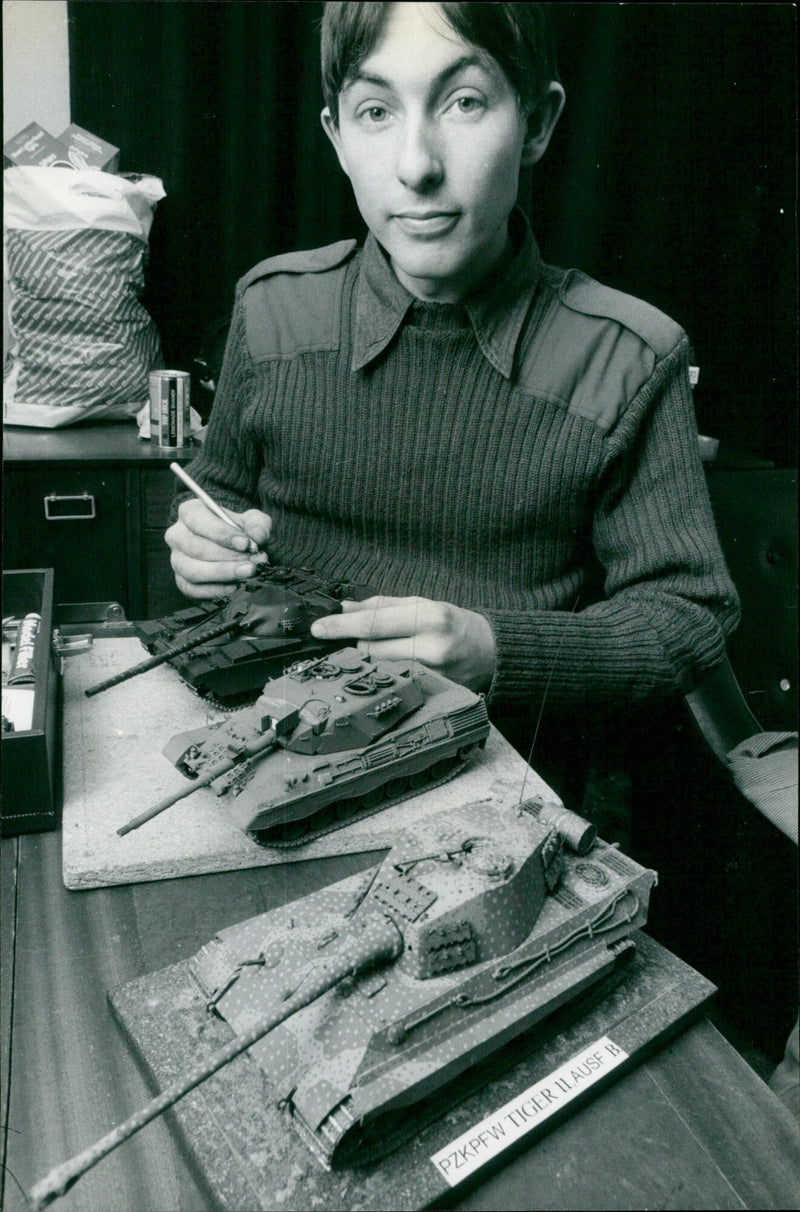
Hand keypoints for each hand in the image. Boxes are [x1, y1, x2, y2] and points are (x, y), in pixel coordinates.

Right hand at [165, 498, 271, 598]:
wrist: (235, 550)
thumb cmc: (238, 531)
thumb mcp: (251, 521)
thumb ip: (257, 524)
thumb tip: (257, 537)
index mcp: (189, 512)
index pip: (197, 520)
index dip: (221, 533)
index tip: (245, 544)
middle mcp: (177, 536)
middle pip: (196, 548)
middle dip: (228, 557)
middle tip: (252, 562)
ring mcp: (177, 560)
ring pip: (192, 571)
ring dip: (223, 574)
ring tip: (248, 573)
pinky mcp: (182, 582)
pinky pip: (193, 589)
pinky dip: (216, 590)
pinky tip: (235, 586)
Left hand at [310, 595, 495, 691]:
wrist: (492, 653)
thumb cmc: (455, 624)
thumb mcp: (423, 604)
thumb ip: (382, 605)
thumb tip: (345, 607)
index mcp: (429, 617)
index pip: (373, 623)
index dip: (341, 626)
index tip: (318, 628)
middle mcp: (431, 647)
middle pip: (371, 648)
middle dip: (358, 642)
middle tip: (358, 638)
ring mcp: (432, 675)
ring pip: (379, 667)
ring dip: (372, 659)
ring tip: (389, 651)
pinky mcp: (431, 693)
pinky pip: (394, 682)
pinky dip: (387, 674)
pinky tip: (396, 669)